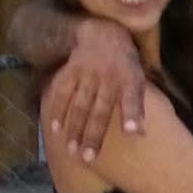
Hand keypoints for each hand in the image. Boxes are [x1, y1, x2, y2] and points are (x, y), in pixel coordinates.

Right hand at [42, 19, 144, 159]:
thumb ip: (136, 107)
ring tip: (71, 150)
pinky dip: (57, 109)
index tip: (133, 132)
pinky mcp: (71, 70)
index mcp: (127, 80)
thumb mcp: (137, 79)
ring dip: (75, 128)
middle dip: (93, 135)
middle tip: (87, 159)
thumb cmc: (123, 65)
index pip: (132, 98)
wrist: (103, 33)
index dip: (132, 114)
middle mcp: (107, 78)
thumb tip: (139, 134)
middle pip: (99, 110)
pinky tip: (54, 127)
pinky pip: (62, 91)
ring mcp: (86, 74)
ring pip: (79, 104)